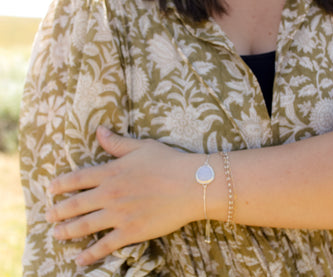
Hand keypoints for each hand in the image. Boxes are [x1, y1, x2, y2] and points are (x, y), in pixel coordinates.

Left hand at [45, 126, 202, 265]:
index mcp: (110, 172)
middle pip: (75, 205)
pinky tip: (79, 259)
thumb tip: (99, 130)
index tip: (51, 190)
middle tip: (48, 216)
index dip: (60, 185)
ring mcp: (119, 215)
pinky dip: (90, 254)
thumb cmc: (169, 162)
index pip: (77, 179)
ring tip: (56, 235)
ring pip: (84, 226)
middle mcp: (109, 194)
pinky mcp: (131, 232)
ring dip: (67, 231)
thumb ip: (117, 143)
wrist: (192, 185)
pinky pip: (105, 246)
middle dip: (58, 211)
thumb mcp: (141, 147)